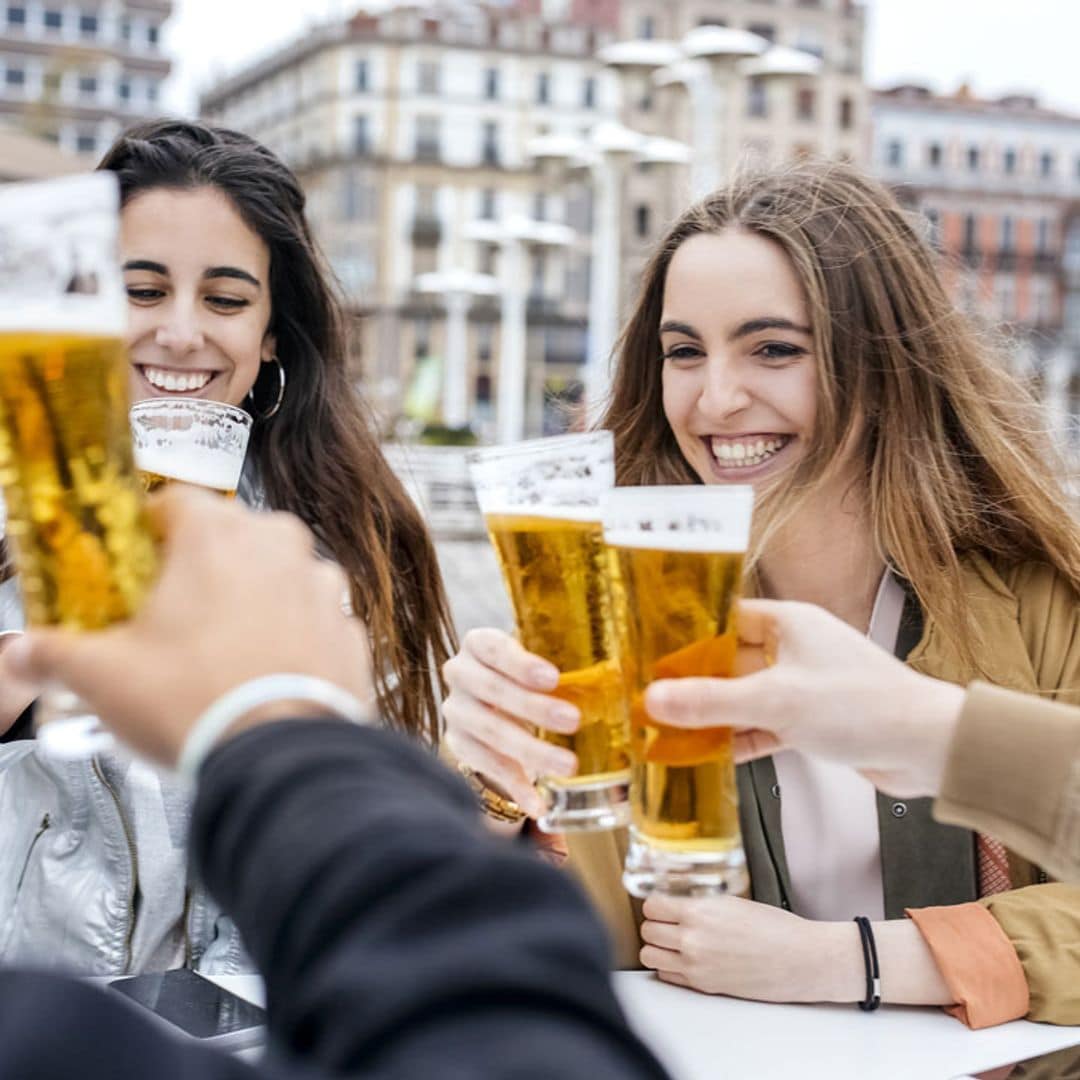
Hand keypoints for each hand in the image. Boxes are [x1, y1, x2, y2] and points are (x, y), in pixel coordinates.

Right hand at [4, 488, 371, 764]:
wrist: (281, 759)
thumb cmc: (199, 705)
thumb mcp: (101, 677)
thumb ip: (55, 653)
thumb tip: (27, 653)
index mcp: (217, 535)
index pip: (176, 501)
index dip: (149, 527)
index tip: (135, 557)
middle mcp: (279, 547)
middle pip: (231, 537)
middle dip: (201, 568)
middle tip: (170, 613)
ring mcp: (322, 586)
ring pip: (277, 576)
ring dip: (252, 600)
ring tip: (217, 649)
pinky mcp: (349, 629)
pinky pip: (312, 618)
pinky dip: (291, 636)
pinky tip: (263, 670)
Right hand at [442, 628, 579, 818]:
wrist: (489, 702)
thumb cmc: (524, 675)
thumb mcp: (536, 661)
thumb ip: (564, 663)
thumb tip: (619, 675)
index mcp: (479, 644)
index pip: (493, 647)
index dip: (520, 663)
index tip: (553, 678)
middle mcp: (460, 673)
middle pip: (493, 690)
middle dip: (534, 707)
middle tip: (574, 720)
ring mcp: (456, 710)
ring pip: (491, 731)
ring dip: (531, 751)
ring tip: (568, 765)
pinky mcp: (458, 744)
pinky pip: (487, 767)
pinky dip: (516, 786)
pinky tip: (539, 803)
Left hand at [639, 894, 861, 1002]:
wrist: (801, 960)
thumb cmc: (775, 928)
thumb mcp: (733, 902)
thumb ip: (701, 903)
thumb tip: (678, 902)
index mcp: (699, 912)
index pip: (652, 906)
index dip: (656, 904)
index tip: (662, 904)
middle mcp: (692, 940)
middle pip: (647, 931)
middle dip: (655, 924)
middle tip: (667, 922)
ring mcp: (696, 966)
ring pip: (649, 956)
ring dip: (657, 947)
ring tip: (672, 942)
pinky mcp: (704, 986)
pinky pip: (667, 976)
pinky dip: (669, 968)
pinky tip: (684, 959)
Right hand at [644, 599, 964, 797]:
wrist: (929, 748)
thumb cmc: (863, 706)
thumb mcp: (777, 700)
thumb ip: (712, 701)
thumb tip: (654, 699)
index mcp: (790, 623)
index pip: (725, 619)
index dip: (687, 635)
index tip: (650, 653)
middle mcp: (796, 649)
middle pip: (730, 661)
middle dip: (694, 682)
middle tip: (650, 699)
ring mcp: (804, 686)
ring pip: (745, 697)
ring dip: (714, 716)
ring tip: (669, 731)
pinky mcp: (813, 721)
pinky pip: (764, 725)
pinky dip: (740, 739)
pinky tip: (709, 756)